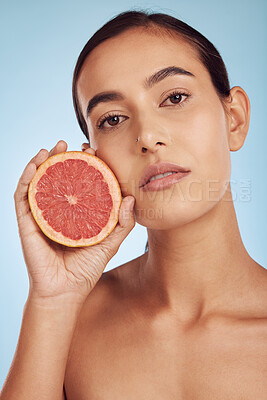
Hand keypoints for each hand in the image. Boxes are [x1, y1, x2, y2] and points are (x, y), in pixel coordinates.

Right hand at [14, 140, 134, 303]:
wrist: (65, 292)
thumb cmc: (85, 269)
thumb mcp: (109, 243)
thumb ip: (121, 223)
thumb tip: (130, 198)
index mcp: (74, 213)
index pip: (77, 182)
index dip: (84, 165)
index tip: (94, 152)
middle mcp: (56, 210)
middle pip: (57, 177)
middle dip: (65, 157)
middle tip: (76, 145)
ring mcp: (40, 214)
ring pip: (39, 181)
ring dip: (44, 161)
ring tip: (56, 146)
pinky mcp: (26, 222)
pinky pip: (23, 195)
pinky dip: (27, 177)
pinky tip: (36, 164)